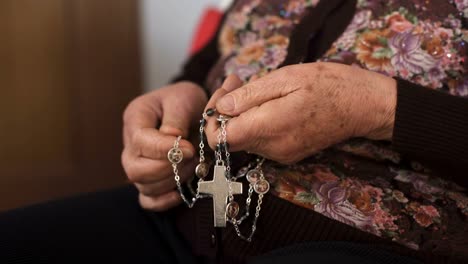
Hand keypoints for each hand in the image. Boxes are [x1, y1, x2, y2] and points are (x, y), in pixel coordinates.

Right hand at [122, 81, 206, 210]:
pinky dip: (164, 200)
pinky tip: (182, 189)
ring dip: (173, 181)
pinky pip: (148, 200)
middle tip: (192, 157)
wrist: (191, 109)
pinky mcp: (149, 180)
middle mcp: (131, 144)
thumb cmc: (186, 100)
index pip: (140, 141)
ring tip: (194, 164)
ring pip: (144, 186)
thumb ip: (176, 118)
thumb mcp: (184, 98)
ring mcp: (138, 164)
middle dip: (168, 168)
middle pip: (135, 169)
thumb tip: (172, 140)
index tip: (189, 147)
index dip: (165, 149)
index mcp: (136, 118)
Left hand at [205, 62, 396, 163]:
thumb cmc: (329, 85)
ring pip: (244, 139)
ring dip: (240, 116)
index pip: (219, 139)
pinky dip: (255, 123)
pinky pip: (260, 141)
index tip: (223, 95)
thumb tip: (220, 108)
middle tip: (235, 82)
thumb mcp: (286, 78)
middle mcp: (272, 148)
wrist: (363, 106)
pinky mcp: (288, 154)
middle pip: (229, 139)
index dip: (211, 119)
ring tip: (252, 88)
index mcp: (269, 128)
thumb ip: (249, 96)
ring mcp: (281, 154)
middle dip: (224, 111)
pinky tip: (266, 103)